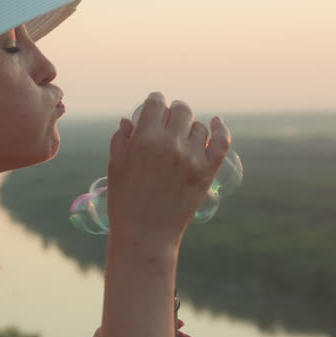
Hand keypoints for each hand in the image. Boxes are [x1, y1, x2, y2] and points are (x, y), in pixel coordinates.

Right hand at [105, 91, 231, 249]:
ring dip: (190, 128)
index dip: (155, 101)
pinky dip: (220, 130)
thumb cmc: (124, 202)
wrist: (145, 235)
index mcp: (145, 139)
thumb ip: (121, 139)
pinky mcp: (206, 173)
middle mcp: (171, 144)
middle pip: (180, 110)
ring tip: (183, 137)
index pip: (156, 103)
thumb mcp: (115, 166)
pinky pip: (220, 142)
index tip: (154, 105)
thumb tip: (130, 120)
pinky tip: (216, 123)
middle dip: (173, 112)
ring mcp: (192, 158)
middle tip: (170, 120)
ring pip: (198, 126)